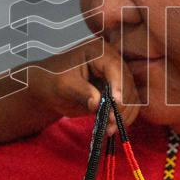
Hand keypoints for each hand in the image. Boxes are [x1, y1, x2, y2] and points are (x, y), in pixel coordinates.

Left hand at [23, 37, 140, 136]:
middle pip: (127, 82)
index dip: (119, 86)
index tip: (117, 104)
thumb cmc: (52, 81)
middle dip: (122, 104)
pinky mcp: (117, 91)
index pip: (115, 67)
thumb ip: (82, 92)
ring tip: (110, 129)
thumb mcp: (64, 85)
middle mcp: (112, 60)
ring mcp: (116, 76)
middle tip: (111, 122)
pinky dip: (124, 117)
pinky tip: (112, 128)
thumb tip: (97, 103)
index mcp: (98, 51)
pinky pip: (128, 104)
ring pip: (131, 95)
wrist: (49, 88)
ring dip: (124, 114)